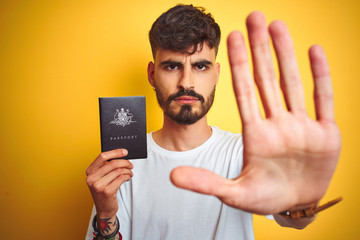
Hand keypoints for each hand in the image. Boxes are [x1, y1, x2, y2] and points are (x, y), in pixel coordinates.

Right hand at [86, 149, 133, 217]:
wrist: (104, 209)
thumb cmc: (104, 191)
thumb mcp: (101, 178)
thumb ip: (106, 167)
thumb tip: (121, 156)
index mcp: (90, 172)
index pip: (102, 156)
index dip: (115, 152)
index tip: (124, 151)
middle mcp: (92, 178)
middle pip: (112, 163)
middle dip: (125, 162)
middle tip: (130, 165)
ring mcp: (98, 186)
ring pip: (118, 171)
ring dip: (127, 171)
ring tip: (130, 173)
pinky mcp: (107, 192)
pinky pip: (121, 178)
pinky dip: (127, 177)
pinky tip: (127, 178)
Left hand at [170, 12, 340, 214]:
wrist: (297, 205)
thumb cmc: (266, 198)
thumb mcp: (234, 193)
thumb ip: (205, 183)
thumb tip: (172, 176)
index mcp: (255, 135)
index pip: (243, 92)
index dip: (237, 65)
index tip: (231, 38)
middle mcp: (277, 124)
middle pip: (266, 79)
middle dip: (259, 49)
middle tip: (254, 16)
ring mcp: (302, 126)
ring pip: (292, 82)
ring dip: (286, 54)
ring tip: (278, 25)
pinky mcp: (326, 134)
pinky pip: (322, 99)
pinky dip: (320, 76)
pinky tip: (314, 51)